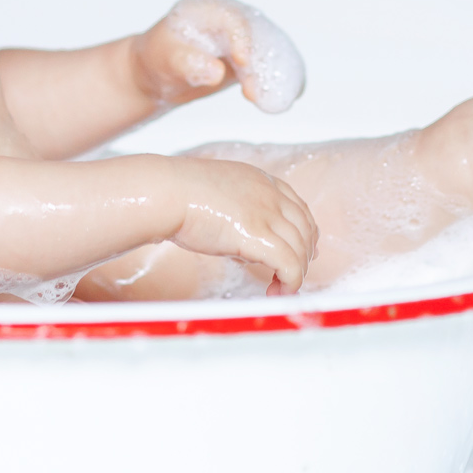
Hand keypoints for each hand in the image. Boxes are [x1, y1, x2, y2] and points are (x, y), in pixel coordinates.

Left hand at [131, 0, 306, 114]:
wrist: (159, 72)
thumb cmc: (160, 58)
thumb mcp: (166, 59)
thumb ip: (189, 63)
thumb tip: (216, 71)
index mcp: (208, 10)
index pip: (234, 20)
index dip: (243, 39)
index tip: (243, 63)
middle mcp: (231, 20)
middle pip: (259, 35)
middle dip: (262, 63)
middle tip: (255, 93)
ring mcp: (244, 39)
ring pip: (270, 52)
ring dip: (274, 75)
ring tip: (270, 103)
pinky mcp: (250, 59)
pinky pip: (270, 67)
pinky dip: (278, 82)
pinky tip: (281, 100)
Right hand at [170, 158, 317, 294]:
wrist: (166, 192)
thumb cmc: (179, 193)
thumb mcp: (219, 193)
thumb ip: (238, 210)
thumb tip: (241, 239)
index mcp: (261, 180)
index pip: (298, 207)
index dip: (306, 232)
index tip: (304, 249)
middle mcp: (270, 194)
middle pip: (306, 228)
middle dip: (306, 254)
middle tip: (294, 275)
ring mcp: (266, 214)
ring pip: (301, 249)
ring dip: (297, 273)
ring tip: (280, 289)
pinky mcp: (258, 236)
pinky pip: (289, 264)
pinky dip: (291, 282)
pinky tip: (276, 292)